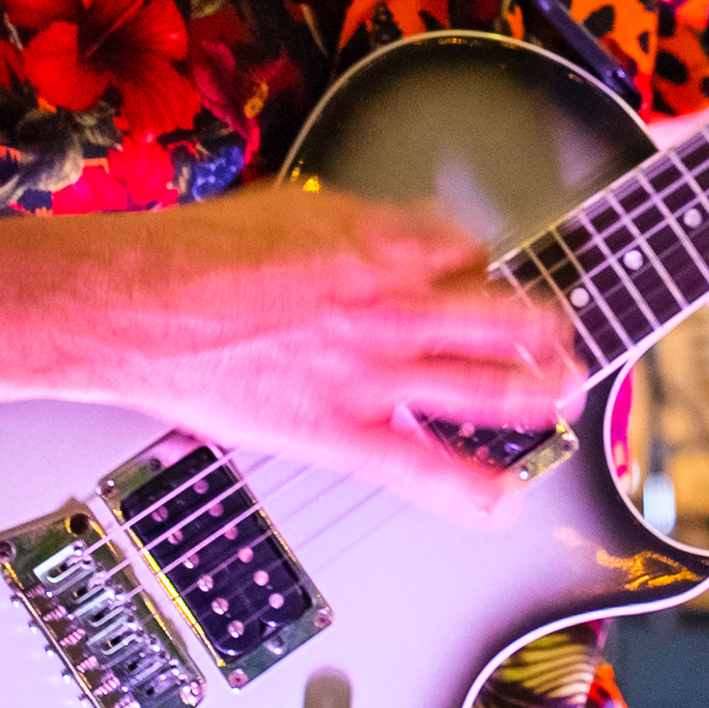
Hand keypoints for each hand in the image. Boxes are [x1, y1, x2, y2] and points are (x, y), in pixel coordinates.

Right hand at [69, 184, 582, 528]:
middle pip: (498, 314)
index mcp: (379, 244)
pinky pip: (419, 467)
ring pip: (482, 384)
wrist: (142, 306)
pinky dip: (468, 487)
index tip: (480, 274)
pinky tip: (501, 501)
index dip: (479, 263)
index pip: (464, 250)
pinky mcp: (339, 431)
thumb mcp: (292, 206)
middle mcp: (392, 306)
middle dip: (540, 325)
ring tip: (566, 392)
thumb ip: (350, 222)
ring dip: (535, 390)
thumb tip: (380, 230)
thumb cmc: (198, 253)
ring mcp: (373, 372)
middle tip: (562, 332)